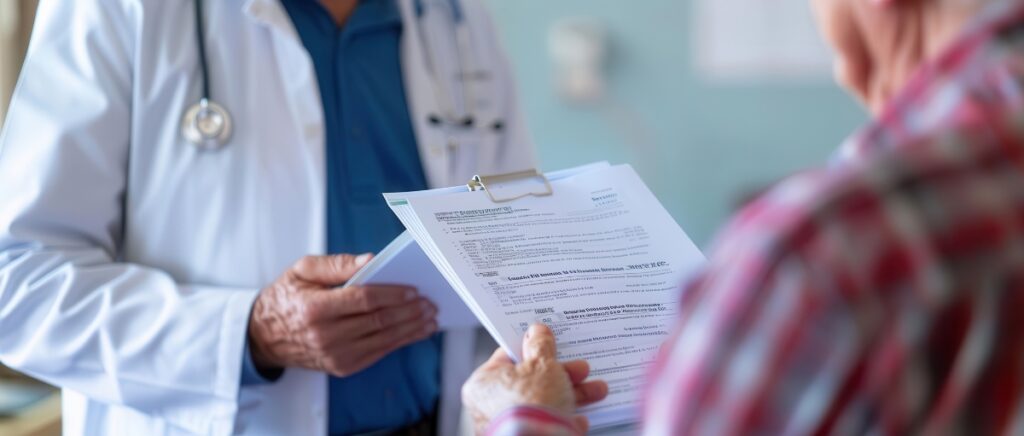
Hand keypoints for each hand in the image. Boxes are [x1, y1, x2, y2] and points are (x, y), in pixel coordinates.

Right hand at [248, 254, 437, 376]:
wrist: (265, 337)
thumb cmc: (287, 297)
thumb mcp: (301, 270)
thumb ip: (336, 264)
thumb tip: (370, 260)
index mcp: (315, 308)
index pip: (363, 300)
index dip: (392, 294)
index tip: (414, 289)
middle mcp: (325, 335)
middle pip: (378, 321)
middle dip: (408, 312)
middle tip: (430, 302)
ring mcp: (335, 355)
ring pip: (383, 340)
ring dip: (411, 329)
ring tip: (429, 317)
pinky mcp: (342, 367)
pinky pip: (378, 353)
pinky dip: (400, 342)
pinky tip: (415, 332)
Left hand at [462, 324, 608, 434]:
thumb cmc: (532, 404)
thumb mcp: (542, 364)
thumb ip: (540, 346)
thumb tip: (537, 332)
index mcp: (483, 384)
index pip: (507, 358)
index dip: (532, 348)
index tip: (549, 343)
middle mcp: (490, 407)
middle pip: (530, 382)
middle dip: (562, 373)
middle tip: (581, 369)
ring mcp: (508, 426)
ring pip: (543, 404)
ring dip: (572, 395)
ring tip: (596, 391)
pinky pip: (548, 425)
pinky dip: (566, 421)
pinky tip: (580, 419)